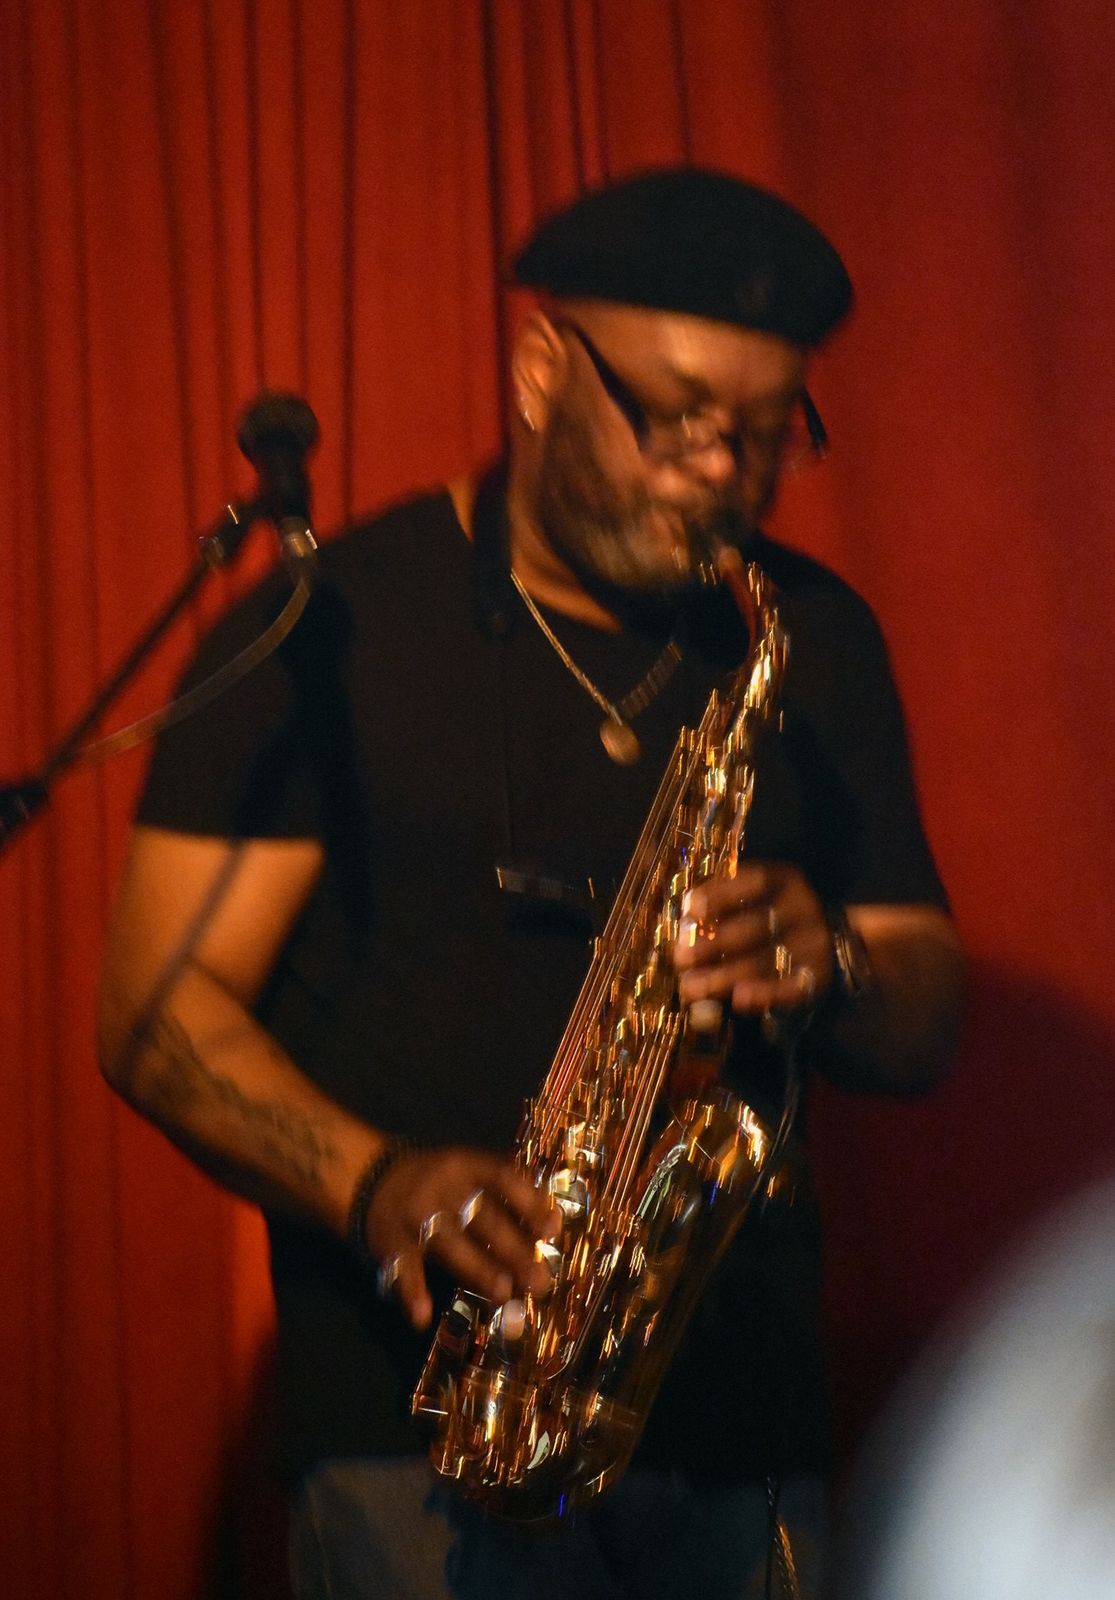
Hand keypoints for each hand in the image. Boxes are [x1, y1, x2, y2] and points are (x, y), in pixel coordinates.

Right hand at [365, 1147, 562, 1329]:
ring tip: (503, 1295)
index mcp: (468, 1165)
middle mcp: (444, 1188)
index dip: (530, 1203)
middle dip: (514, 1250)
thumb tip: (553, 1225)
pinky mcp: (391, 1242)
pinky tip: (422, 1317)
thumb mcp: (470, 1171)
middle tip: (539, 1281)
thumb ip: (506, 1193)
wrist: (371, 1177)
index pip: (504, 1178)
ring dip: (477, 1269)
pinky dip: (411, 1292)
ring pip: (451, 1245)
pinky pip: (402, 1268)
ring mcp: (416, 1215)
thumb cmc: (440, 1180)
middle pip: (484, 1219)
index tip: (552, 1230)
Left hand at [673, 862, 833, 1016]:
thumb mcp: (749, 899)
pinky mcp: (820, 976)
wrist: (820, 942)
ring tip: (691, 988)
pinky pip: (792, 989)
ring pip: (766, 961)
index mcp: (784, 880)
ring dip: (724, 976)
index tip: (690, 910)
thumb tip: (684, 929)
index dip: (721, 894)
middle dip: (713, 944)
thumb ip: (720, 908)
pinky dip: (765, 995)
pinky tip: (739, 1000)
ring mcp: (814, 943)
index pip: (756, 881)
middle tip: (680, 959)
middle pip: (756, 926)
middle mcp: (803, 908)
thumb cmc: (766, 916)